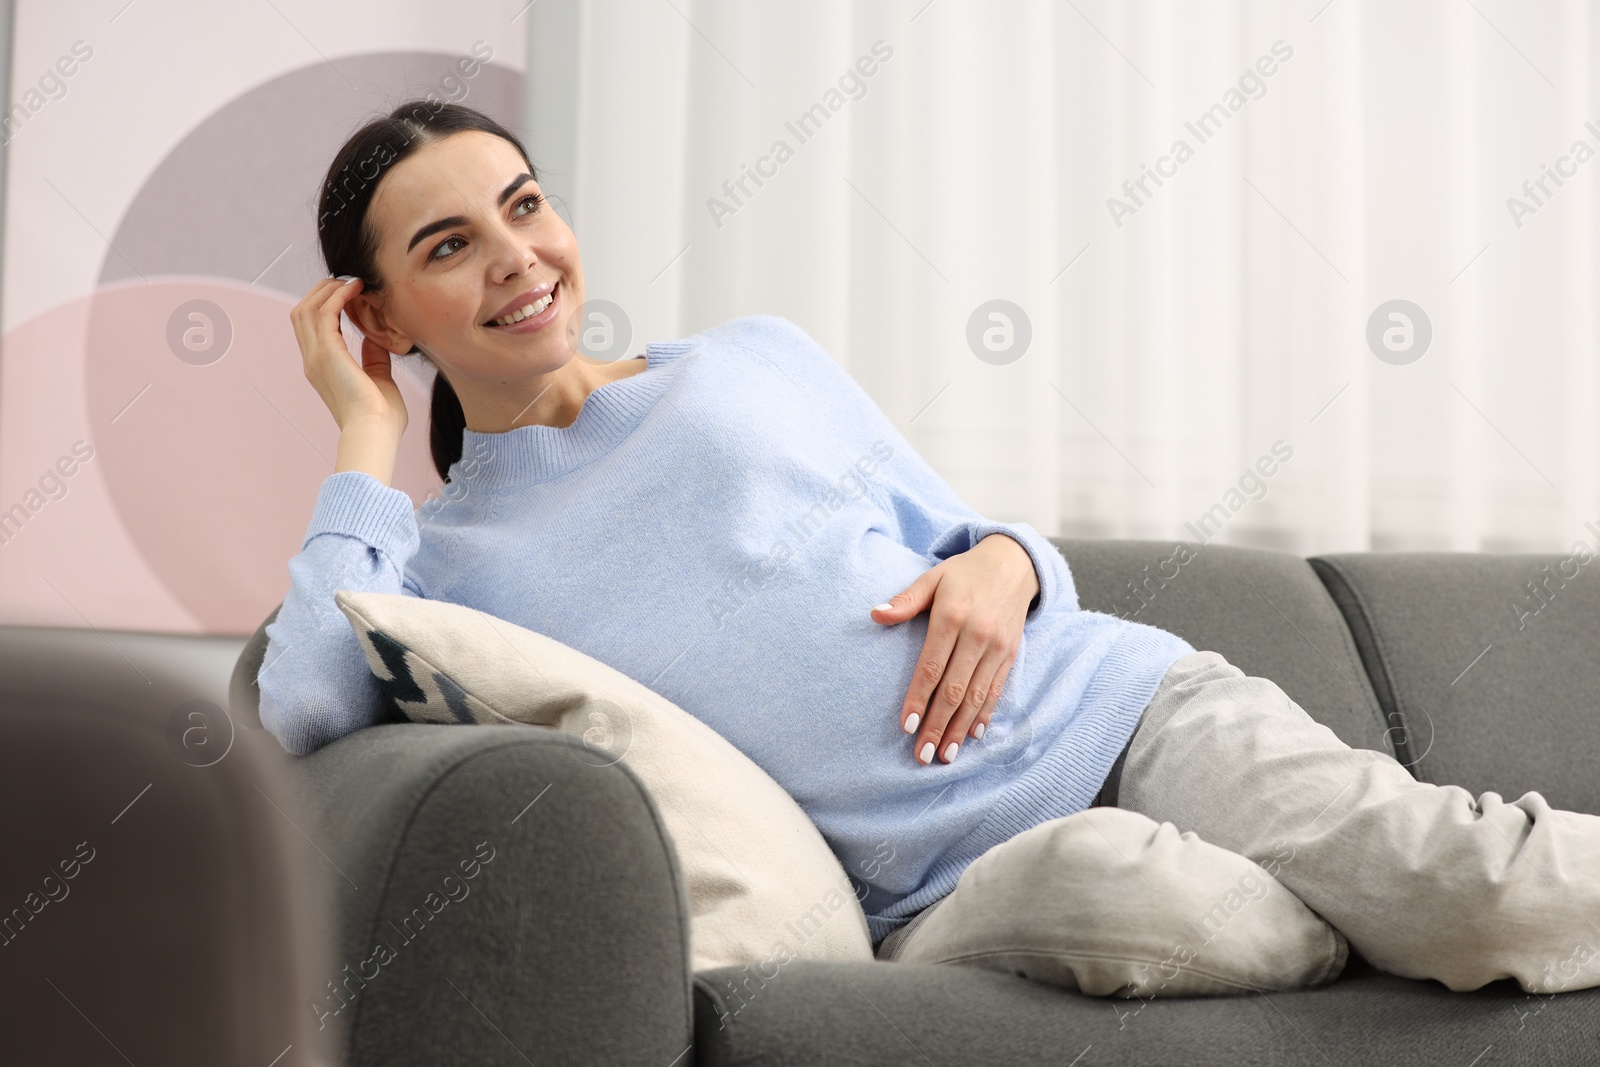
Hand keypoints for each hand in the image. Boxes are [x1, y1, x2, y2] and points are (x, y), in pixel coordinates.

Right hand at [289, 277, 407, 482]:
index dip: (325, 305)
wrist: (376, 432)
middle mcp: (312, 360)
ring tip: (353, 281)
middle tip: (350, 282)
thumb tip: (375, 340)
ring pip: (307, 308)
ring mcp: (315, 356)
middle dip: (322, 291)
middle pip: (302, 312)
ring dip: (328, 290)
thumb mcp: (378, 380)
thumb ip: (373, 359)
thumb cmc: (381, 418)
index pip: (311, 327)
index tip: (350, 293)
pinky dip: (338, 296)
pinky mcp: (326, 353)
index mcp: (321, 368)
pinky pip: (324, 313)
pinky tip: (356, 289)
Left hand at [872, 534, 1039, 763]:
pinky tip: (972, 735)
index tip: (907, 726)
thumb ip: (906, 600)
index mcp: (952, 617)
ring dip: (960, 729)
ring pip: (977, 696)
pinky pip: (997, 690)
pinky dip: (984, 715)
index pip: (932, 667)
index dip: (919, 698)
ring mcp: (997, 648)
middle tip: (923, 755)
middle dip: (937, 725)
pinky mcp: (1010, 654)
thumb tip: (875, 614)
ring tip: (945, 755)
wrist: (1014, 563)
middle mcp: (977, 636)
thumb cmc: (964, 573)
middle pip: (955, 689)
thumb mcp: (933, 578)